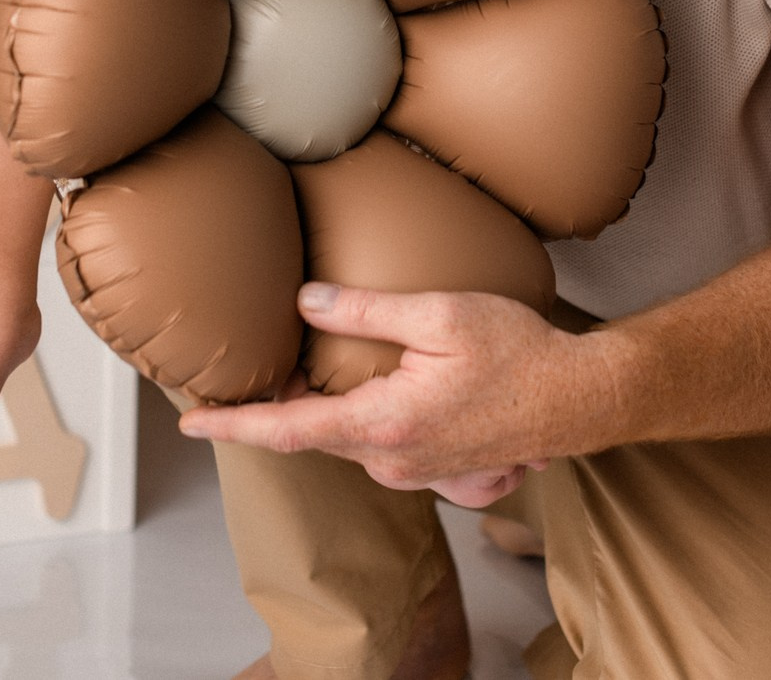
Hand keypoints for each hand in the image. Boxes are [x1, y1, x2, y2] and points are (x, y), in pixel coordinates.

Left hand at [178, 283, 580, 493]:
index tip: (191, 422)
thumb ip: (368, 310)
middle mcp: (391, 459)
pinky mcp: (433, 466)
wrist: (579, 398)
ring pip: (344, 438)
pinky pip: (374, 443)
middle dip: (268, 413)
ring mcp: (413, 469)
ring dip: (313, 414)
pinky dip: (349, 419)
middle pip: (311, 436)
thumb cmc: (519, 352)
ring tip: (284, 378)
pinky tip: (353, 388)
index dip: (235, 426)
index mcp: (385, 424)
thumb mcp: (440, 315)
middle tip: (229, 383)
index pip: (290, 431)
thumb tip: (307, 302)